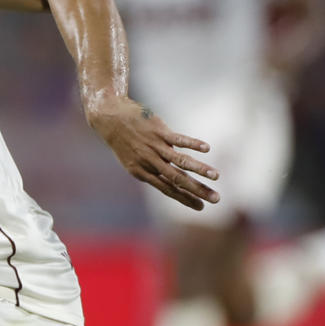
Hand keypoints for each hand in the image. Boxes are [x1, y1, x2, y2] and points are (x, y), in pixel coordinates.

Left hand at [86, 96, 219, 210]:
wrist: (108, 118)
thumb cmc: (123, 140)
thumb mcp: (133, 159)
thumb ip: (152, 168)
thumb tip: (170, 175)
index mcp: (142, 173)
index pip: (168, 189)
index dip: (185, 199)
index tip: (201, 207)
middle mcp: (149, 162)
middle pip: (177, 180)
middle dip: (198, 190)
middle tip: (216, 199)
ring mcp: (154, 147)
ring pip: (180, 161)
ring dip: (199, 169)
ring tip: (216, 175)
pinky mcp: (158, 131)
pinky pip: (178, 139)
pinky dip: (193, 143)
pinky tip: (206, 148)